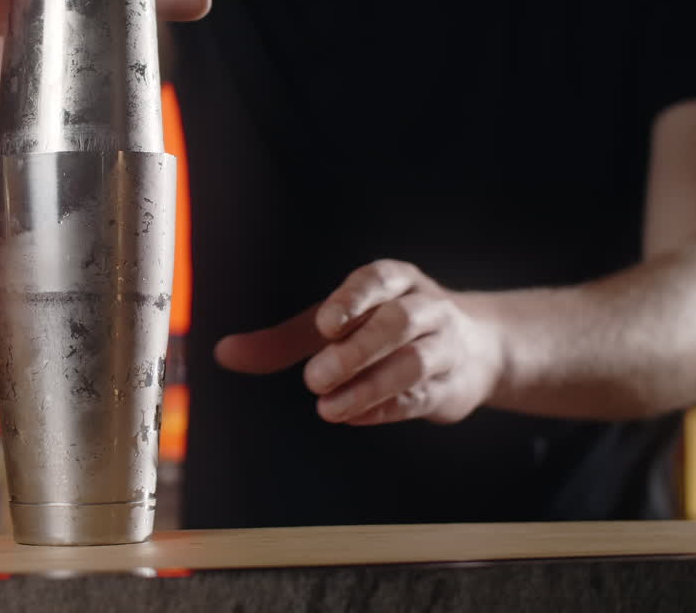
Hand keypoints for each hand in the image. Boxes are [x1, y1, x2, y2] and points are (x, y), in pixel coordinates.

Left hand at [214, 260, 505, 425]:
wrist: (471, 352)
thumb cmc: (382, 329)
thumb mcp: (333, 326)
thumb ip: (281, 341)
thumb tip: (225, 353)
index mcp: (394, 281)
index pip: (378, 279)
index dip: (353, 299)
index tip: (326, 324)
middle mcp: (426, 307)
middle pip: (399, 322)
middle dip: (356, 350)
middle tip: (314, 377)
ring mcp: (445, 346)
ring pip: (415, 362)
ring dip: (369, 386)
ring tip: (328, 408)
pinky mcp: (451, 386)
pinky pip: (423, 395)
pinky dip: (386, 408)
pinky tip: (353, 416)